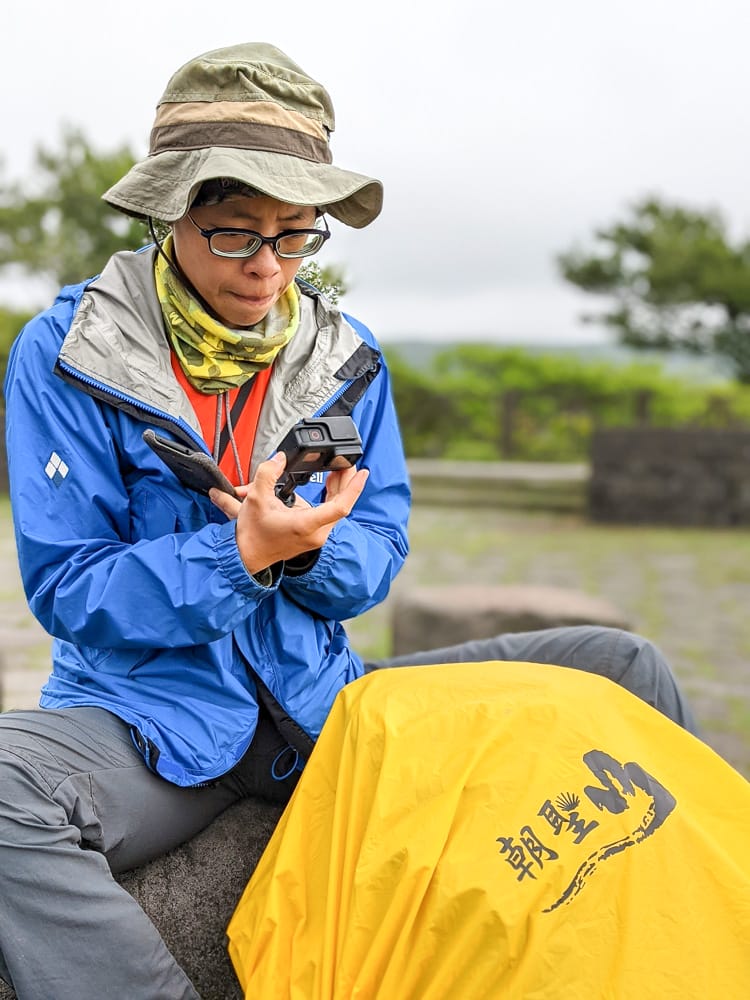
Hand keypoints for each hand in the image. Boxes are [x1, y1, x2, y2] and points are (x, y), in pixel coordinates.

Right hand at [209, 453, 368, 575]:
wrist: (249, 556)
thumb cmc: (253, 534)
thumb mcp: (255, 499)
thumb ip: (268, 473)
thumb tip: (280, 458)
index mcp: (305, 524)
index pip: (340, 506)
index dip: (354, 488)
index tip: (362, 472)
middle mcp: (316, 533)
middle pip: (342, 504)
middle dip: (347, 481)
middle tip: (346, 462)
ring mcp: (317, 536)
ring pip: (337, 508)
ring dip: (340, 488)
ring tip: (339, 468)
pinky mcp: (315, 535)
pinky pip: (330, 513)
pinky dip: (333, 497)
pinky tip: (330, 483)